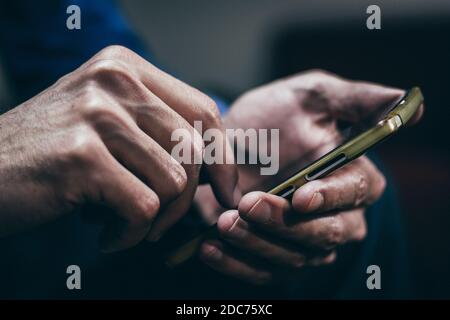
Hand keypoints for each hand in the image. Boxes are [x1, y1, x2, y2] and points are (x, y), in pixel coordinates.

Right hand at [0, 45, 237, 251]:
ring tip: (121, 223)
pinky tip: (104, 234)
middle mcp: (114, 81)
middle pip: (194, 150)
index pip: (204, 111)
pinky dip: (130, 235)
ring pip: (174, 183)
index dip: (223, 157)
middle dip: (187, 200)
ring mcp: (97, 116)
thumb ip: (157, 130)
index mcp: (125, 68)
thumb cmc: (50, 154)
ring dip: (156, 219)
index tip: (225, 191)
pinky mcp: (81, 157)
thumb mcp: (106, 123)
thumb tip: (217, 165)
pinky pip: (143, 209)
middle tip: (158, 220)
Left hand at [197, 70, 422, 283]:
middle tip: (247, 204)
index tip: (303, 196)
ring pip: (292, 258)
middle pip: (326, 235)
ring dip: (256, 243)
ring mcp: (303, 241)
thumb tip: (407, 101)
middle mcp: (334, 215)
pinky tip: (210, 248)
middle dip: (286, 224)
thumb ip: (355, 99)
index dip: (333, 197)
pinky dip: (235, 264)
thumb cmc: (274, 116)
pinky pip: (260, 272)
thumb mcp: (310, 96)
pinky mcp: (272, 256)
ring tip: (223, 222)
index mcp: (352, 177)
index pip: (356, 192)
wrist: (231, 142)